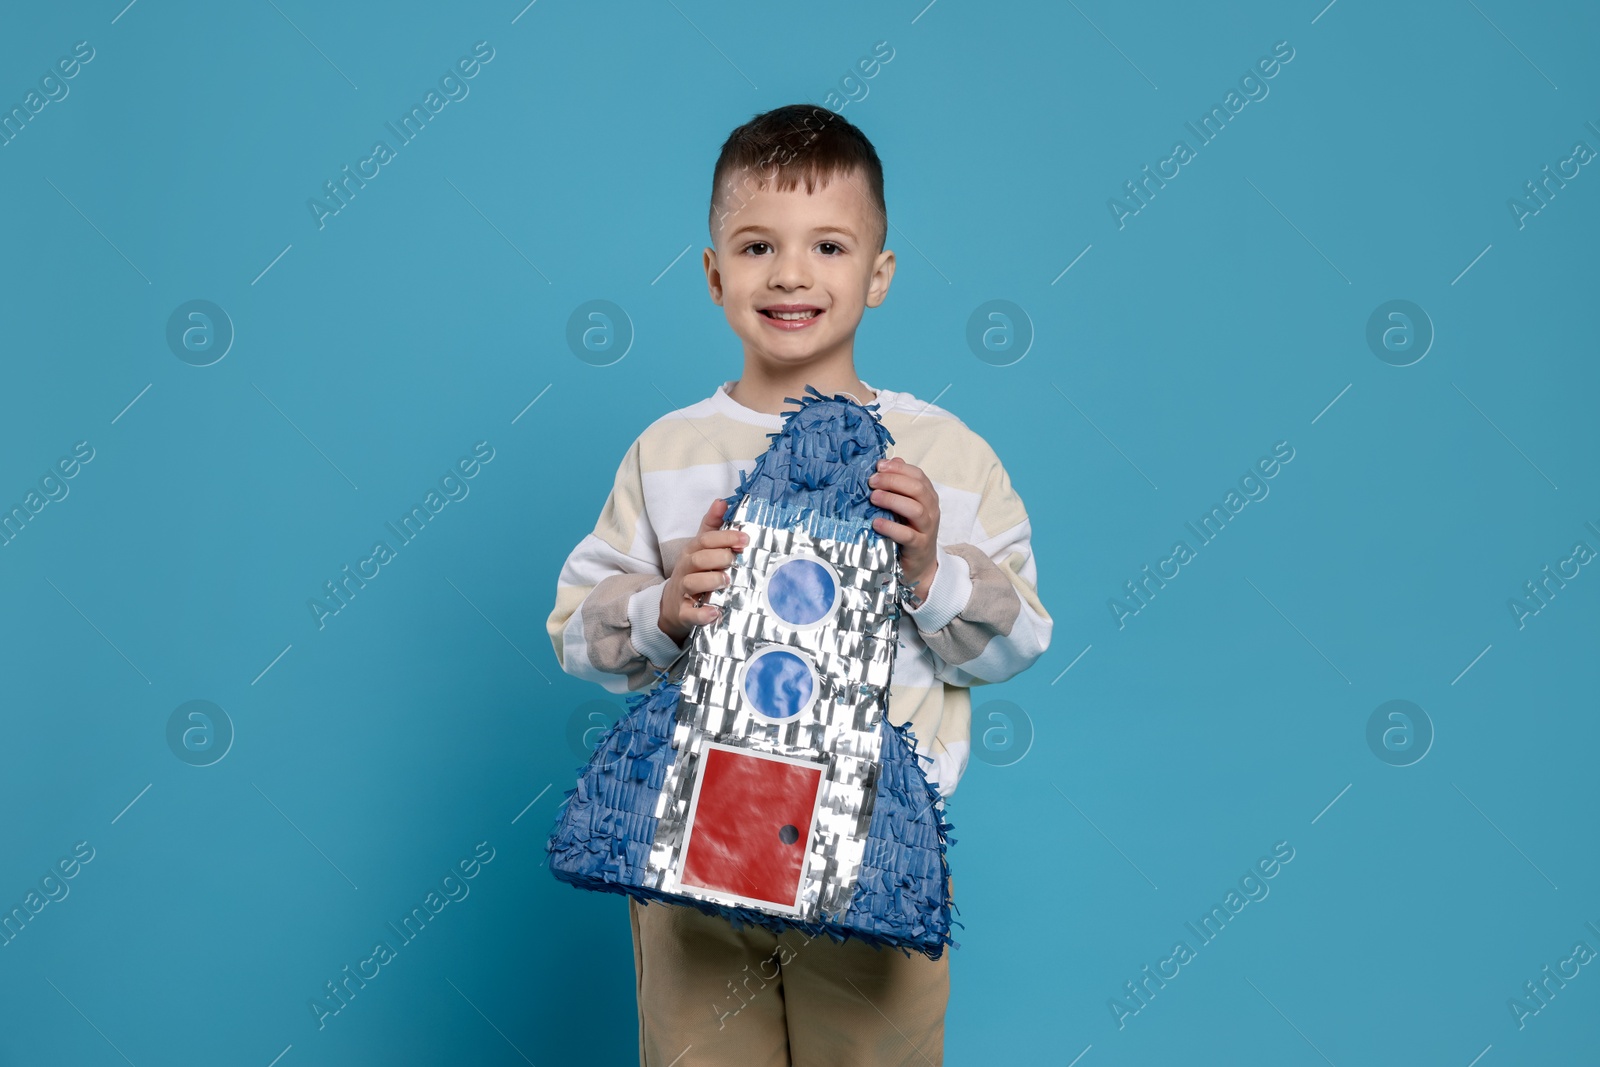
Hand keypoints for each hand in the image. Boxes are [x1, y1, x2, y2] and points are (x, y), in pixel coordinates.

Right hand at [659, 498, 747, 646]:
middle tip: (734, 559)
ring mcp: (683, 592)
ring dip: (710, 581)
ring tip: (726, 580)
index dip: (725, 538)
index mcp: (692, 552)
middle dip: (718, 557)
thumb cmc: (693, 573)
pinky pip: (690, 614)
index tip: (745, 539)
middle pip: (699, 559)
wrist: (672, 606)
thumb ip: (711, 526)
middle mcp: (686, 570)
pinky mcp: (683, 613)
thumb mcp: (700, 549)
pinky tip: (715, 613)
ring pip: (693, 583)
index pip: (706, 540)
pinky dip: (702, 615)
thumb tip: (722, 502)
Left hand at [868, 457, 940, 599]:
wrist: (920, 565)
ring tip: (873, 497)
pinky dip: (891, 527)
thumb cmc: (909, 530)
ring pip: (915, 509)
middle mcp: (930, 510)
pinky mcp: (919, 547)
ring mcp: (926, 529)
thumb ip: (898, 485)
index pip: (918, 475)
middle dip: (893, 481)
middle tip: (872, 482)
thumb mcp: (904, 507)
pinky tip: (876, 523)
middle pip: (917, 488)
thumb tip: (887, 461)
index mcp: (927, 497)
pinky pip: (907, 535)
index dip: (899, 468)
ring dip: (892, 500)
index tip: (878, 466)